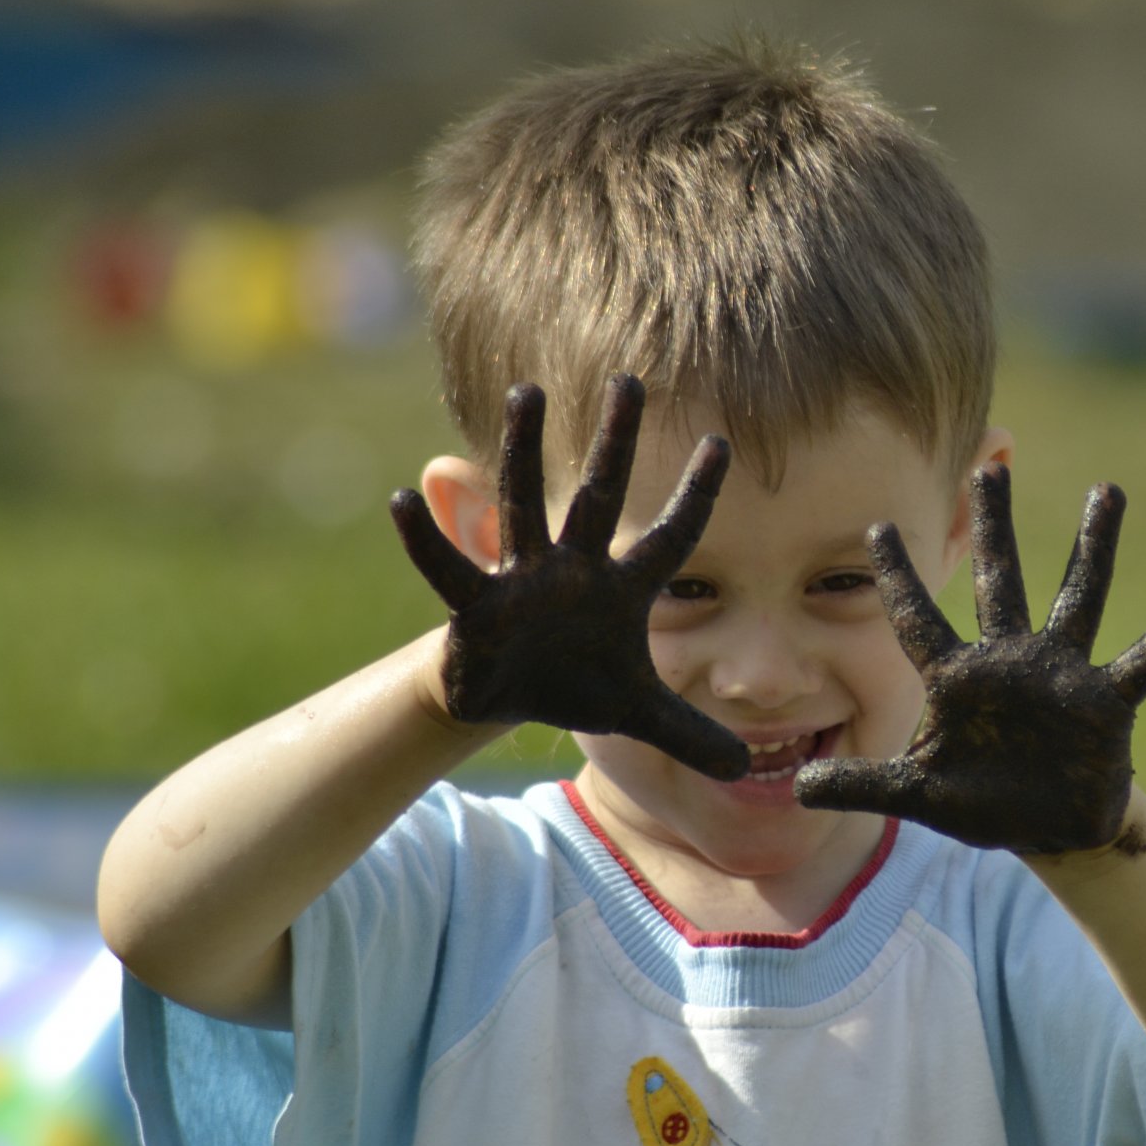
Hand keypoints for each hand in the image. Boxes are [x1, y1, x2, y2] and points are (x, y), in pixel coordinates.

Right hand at [389, 375, 750, 779]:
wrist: (507, 699)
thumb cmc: (576, 683)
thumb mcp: (638, 713)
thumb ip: (689, 732)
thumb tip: (743, 766)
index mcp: (621, 589)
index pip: (672, 538)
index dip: (695, 496)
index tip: (723, 442)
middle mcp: (574, 569)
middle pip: (599, 497)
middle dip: (615, 443)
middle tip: (629, 380)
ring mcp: (523, 580)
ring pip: (525, 505)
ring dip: (524, 452)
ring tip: (527, 394)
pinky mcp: (476, 607)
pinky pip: (449, 568)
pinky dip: (425, 539)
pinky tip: (402, 499)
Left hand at [794, 467, 1145, 853]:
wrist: (1046, 828)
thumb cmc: (981, 801)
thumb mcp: (916, 795)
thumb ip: (861, 785)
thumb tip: (796, 786)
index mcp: (958, 678)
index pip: (919, 619)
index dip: (898, 578)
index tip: (876, 526)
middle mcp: (1010, 660)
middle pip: (1000, 580)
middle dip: (994, 527)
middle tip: (989, 466)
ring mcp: (1062, 675)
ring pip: (1077, 596)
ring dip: (1093, 546)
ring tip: (1105, 490)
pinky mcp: (1106, 702)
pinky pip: (1144, 661)